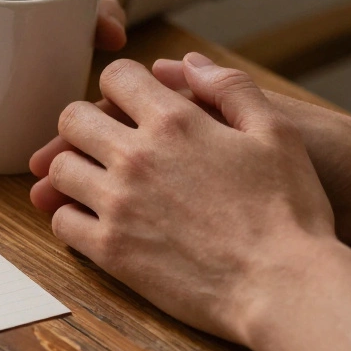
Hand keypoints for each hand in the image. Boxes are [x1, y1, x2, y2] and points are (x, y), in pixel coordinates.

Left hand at [30, 54, 338, 344]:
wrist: (285, 287)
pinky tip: (94, 220)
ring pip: (60, 170)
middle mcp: (137, 157)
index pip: (116, 77)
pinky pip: (63, 222)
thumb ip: (231, 88)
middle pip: (74, 119)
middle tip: (100, 139)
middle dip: (84, 123)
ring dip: (73, 169)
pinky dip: (72, 217)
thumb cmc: (290, 212)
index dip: (120, 83)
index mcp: (176, 122)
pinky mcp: (111, 250)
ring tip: (94, 179)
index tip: (127, 101)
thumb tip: (188, 63)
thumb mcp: (278, 133)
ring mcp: (118, 204)